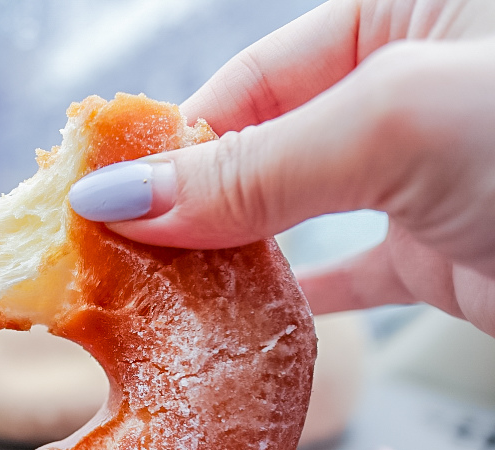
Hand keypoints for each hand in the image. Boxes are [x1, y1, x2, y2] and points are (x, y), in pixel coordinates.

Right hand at [69, 0, 494, 336]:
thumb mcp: (392, 123)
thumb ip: (252, 167)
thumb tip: (119, 198)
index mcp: (399, 16)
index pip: (250, 80)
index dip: (173, 140)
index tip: (101, 196)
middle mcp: (407, 91)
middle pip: (264, 149)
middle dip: (194, 203)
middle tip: (120, 256)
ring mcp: (425, 176)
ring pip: (297, 214)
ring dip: (234, 257)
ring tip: (167, 293)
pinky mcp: (445, 252)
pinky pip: (349, 274)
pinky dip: (297, 301)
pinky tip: (247, 321)